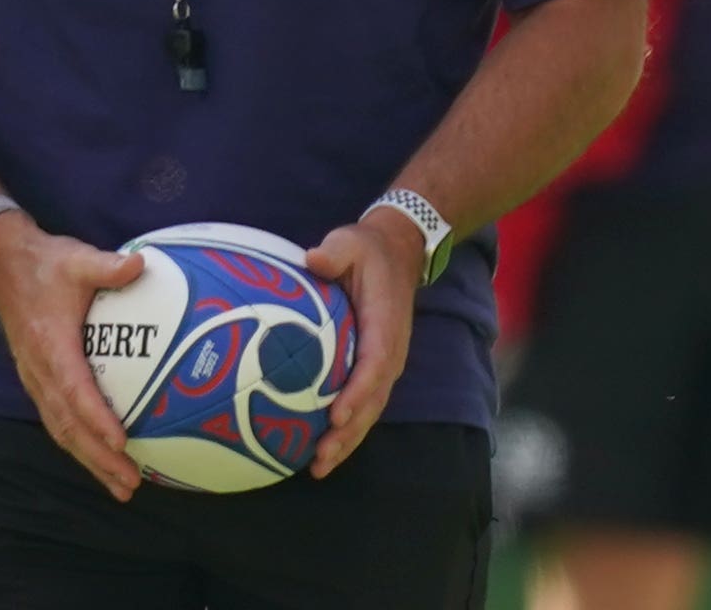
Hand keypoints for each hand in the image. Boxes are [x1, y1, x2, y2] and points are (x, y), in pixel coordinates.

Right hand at [0, 213, 145, 500]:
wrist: (2, 266)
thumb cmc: (44, 264)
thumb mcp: (77, 258)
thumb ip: (108, 265)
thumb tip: (142, 263)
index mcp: (51, 345)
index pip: (75, 390)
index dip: (97, 418)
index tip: (122, 441)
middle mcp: (40, 371)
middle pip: (68, 426)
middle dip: (98, 458)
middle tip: (131, 482)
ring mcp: (35, 380)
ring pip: (61, 430)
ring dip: (90, 461)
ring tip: (122, 486)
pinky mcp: (37, 382)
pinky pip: (57, 421)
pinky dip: (79, 445)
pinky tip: (101, 460)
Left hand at [304, 208, 422, 478]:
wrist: (397, 253)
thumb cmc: (367, 249)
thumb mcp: (351, 241)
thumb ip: (335, 251)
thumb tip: (313, 259)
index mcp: (385, 325)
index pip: (374, 365)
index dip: (357, 392)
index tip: (336, 415)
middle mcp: (391, 352)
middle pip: (372, 401)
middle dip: (348, 433)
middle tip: (320, 458)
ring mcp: (385, 364)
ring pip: (369, 411)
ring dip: (347, 441)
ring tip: (318, 468)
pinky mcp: (374, 369)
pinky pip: (362, 404)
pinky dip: (346, 430)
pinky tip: (320, 451)